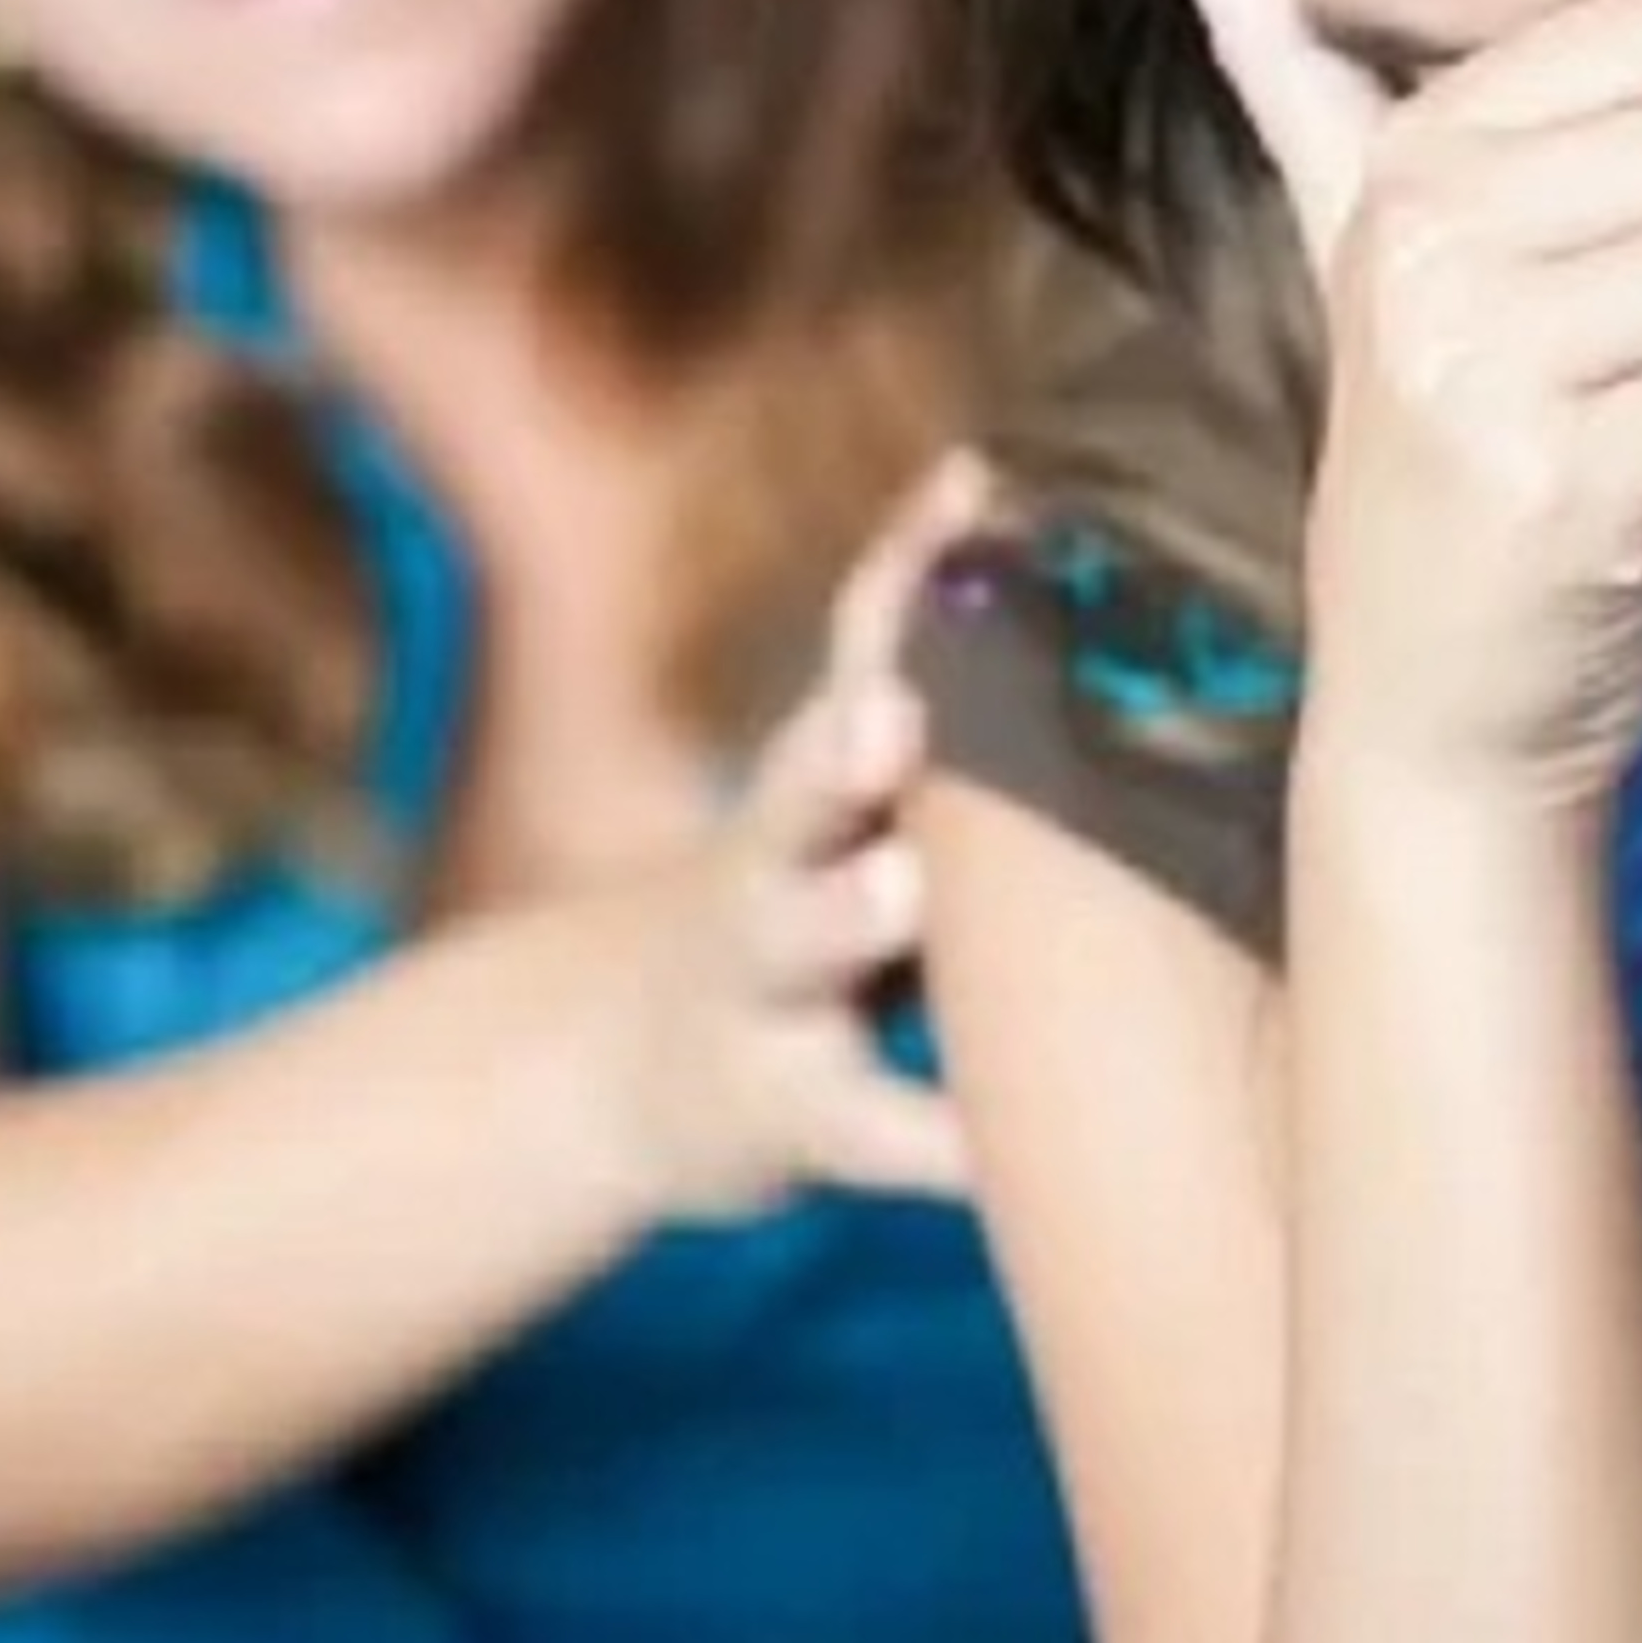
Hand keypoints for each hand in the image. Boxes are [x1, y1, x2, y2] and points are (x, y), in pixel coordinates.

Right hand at [578, 451, 992, 1221]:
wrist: (626, 1067)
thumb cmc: (797, 893)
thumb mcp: (839, 785)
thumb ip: (917, 671)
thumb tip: (1016, 494)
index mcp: (821, 766)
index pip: (861, 641)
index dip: (911, 564)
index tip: (977, 488)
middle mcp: (775, 862)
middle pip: (798, 787)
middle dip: (842, 746)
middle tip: (892, 712)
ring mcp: (763, 992)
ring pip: (799, 946)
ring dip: (841, 912)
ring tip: (894, 888)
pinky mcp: (782, 1115)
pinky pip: (865, 1129)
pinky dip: (930, 1140)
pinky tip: (995, 1153)